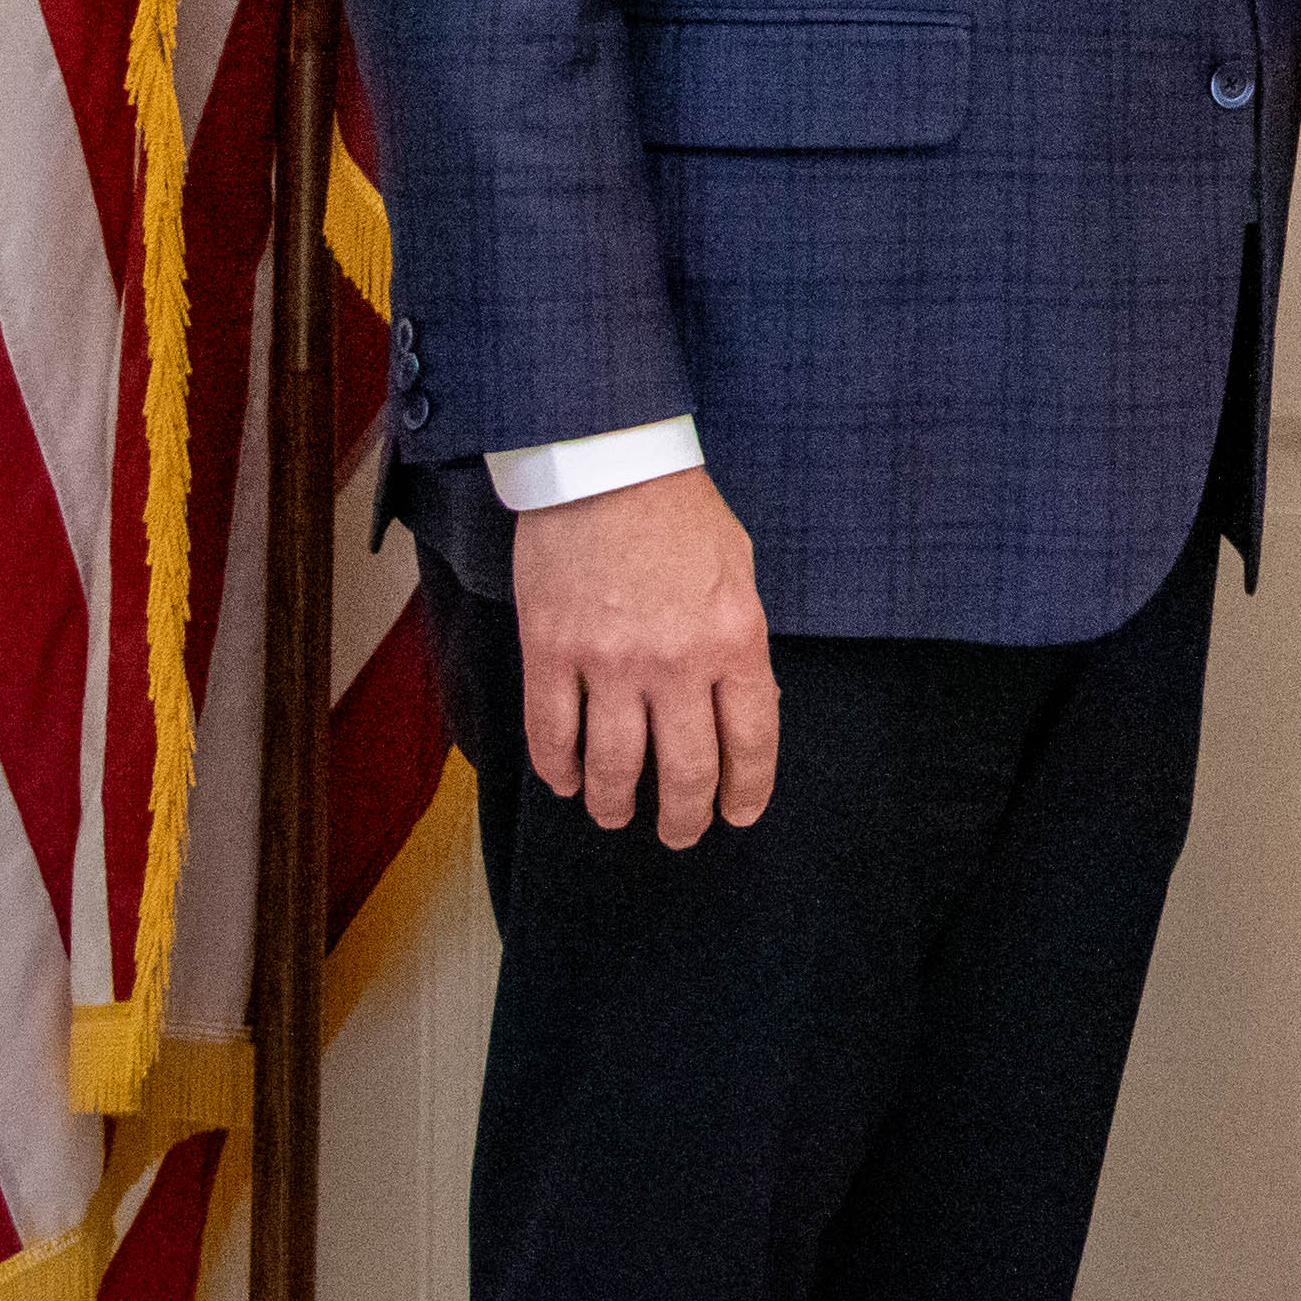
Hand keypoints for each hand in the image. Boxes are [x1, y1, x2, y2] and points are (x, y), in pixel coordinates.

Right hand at [512, 467, 777, 847]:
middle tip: (679, 834)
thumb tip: (736, 702)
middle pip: (684, 770)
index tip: (739, 815)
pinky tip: (565, 782)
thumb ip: (737, 641)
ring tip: (617, 816)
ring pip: (613, 766)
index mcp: (733, 640)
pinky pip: (552, 733)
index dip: (746, 791)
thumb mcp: (738, 572)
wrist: (608, 466)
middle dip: (684, 816)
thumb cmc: (680, 513)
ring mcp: (608, 662)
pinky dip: (558, 769)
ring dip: (616, 804)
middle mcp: (675, 662)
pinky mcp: (551, 652)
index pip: (749, 741)